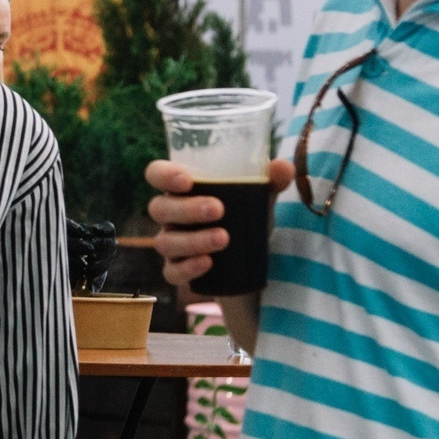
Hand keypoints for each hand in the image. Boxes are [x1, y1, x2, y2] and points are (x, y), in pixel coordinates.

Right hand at [145, 157, 290, 290]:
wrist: (250, 260)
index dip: (164, 175)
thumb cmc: (243, 216)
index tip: (187, 180)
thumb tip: (282, 166)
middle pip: (159, 208)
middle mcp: (170, 215)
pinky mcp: (177, 270)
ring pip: (165, 242)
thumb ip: (271, 180)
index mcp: (181, 189)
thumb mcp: (259, 197)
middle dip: (187, 209)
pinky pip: (171, 272)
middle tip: (218, 209)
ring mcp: (171, 244)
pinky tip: (208, 263)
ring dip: (193, 240)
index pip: (156, 174)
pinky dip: (188, 268)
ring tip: (223, 238)